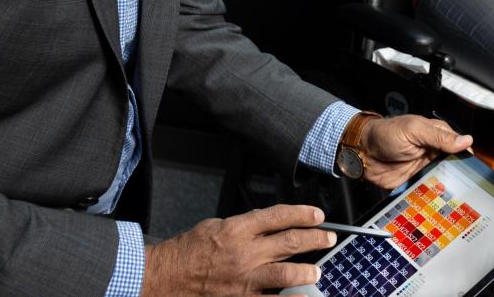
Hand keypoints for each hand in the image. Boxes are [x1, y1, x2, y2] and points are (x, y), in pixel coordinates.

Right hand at [141, 204, 335, 295]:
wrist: (165, 277)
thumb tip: (269, 223)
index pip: (279, 217)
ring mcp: (245, 280)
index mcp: (238, 229)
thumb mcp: (217, 224)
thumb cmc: (188, 250)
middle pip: (289, 243)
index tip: (318, 215)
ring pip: (287, 274)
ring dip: (307, 272)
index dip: (302, 214)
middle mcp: (246, 253)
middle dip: (314, 239)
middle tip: (329, 238)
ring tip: (318, 271)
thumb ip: (245, 224)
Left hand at [359, 115, 472, 189]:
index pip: (459, 145)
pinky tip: (443, 200)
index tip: (476, 166)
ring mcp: (425, 168)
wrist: (363, 152)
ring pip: (445, 178)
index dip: (467, 155)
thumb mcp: (414, 130)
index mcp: (435, 135)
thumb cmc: (385, 134)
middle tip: (471, 184)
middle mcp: (433, 152)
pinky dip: (437, 194)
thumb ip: (439, 137)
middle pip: (454, 164)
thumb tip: (466, 140)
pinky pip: (431, 189)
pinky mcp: (416, 182)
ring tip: (460, 195)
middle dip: (462, 173)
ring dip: (451, 185)